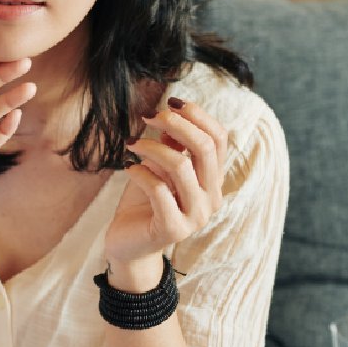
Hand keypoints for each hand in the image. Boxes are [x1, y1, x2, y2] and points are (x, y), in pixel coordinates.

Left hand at [103, 99, 228, 284]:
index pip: (219, 138)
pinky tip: (127, 167)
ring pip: (180, 166)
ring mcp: (196, 216)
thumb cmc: (144, 203)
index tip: (170, 101)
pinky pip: (158, 190)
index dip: (198, 115)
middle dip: (176, 124)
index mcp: (212, 180)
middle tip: (148, 116)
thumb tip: (172, 111)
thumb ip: (171, 145)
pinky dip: (140, 172)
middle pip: (205, 148)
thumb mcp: (158, 168)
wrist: (128, 245)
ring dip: (152, 147)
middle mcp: (212, 198)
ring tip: (132, 144)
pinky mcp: (173, 229)